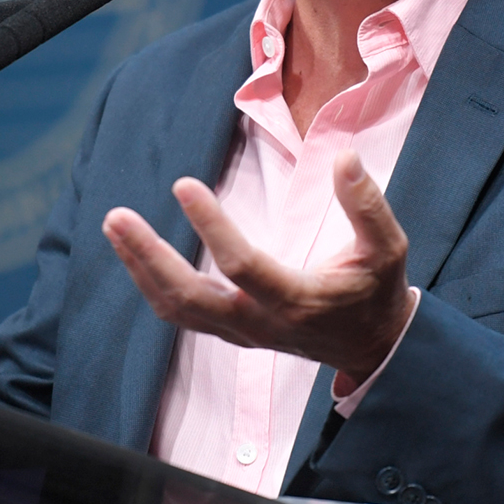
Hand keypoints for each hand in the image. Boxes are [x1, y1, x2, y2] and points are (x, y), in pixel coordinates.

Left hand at [102, 149, 414, 386]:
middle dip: (149, 257)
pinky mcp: (232, 332)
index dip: (211, 226)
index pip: (242, 265)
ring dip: (140, 268)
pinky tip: (136, 253)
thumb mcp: (387, 247)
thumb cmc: (377, 290)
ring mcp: (242, 332)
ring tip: (116, 225)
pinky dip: (153, 285)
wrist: (372, 345)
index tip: (183, 185)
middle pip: (189, 297)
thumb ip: (366, 204)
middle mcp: (261, 323)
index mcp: (297, 300)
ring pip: (177, 309)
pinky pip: (181, 314)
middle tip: (117, 217)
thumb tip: (345, 158)